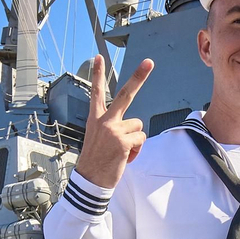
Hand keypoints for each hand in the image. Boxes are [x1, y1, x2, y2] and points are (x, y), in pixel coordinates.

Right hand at [75, 55, 153, 188]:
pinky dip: (137, 150)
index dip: (98, 74)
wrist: (90, 181)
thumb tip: (133, 129)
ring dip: (135, 140)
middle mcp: (104, 121)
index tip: (98, 57)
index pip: (97, 93)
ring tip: (121, 151)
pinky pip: (140, 139)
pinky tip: (124, 157)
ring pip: (138, 126)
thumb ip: (113, 127)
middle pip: (125, 94)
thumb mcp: (99, 139)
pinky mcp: (122, 141)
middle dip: (138, 76)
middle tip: (149, 61)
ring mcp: (113, 130)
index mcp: (95, 119)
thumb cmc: (97, 162)